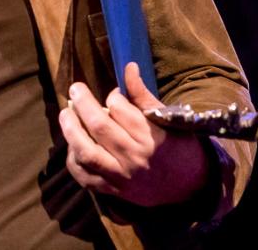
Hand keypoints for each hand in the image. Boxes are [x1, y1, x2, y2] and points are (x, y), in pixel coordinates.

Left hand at [59, 62, 209, 206]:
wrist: (192, 187)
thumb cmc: (179, 147)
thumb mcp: (167, 118)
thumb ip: (142, 95)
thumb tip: (128, 66)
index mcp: (149, 136)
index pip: (119, 109)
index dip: (112, 96)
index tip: (113, 94)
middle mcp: (133, 157)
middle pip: (98, 126)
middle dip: (82, 103)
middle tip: (75, 89)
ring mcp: (121, 177)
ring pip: (86, 152)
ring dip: (70, 130)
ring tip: (65, 114)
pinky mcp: (113, 191)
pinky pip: (85, 177)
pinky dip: (73, 160)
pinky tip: (72, 146)